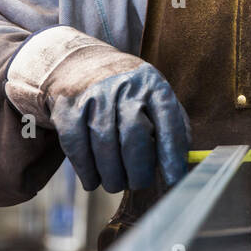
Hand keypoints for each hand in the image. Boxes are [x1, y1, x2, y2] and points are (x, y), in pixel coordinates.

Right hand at [44, 49, 190, 193]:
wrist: (82, 65)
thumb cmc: (129, 95)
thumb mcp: (156, 100)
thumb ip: (173, 129)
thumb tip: (182, 165)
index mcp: (153, 84)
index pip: (168, 121)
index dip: (172, 153)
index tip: (174, 180)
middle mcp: (125, 86)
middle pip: (134, 135)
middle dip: (138, 169)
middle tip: (139, 184)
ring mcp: (94, 94)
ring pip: (103, 143)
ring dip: (111, 174)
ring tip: (117, 184)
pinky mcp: (68, 106)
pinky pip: (77, 145)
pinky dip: (86, 170)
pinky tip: (93, 181)